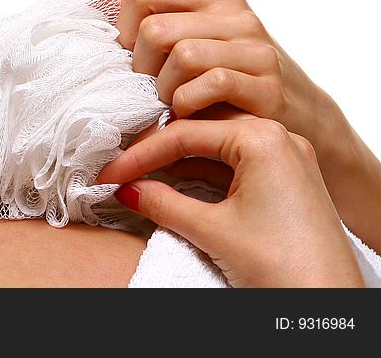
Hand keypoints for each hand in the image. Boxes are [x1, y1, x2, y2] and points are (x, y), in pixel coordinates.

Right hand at [97, 117, 364, 287]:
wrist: (330, 307)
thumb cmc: (286, 267)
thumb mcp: (211, 230)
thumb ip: (162, 203)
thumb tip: (127, 189)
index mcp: (262, 138)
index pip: (184, 134)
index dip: (140, 154)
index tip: (110, 173)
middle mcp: (278, 139)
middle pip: (200, 133)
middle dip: (158, 153)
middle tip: (122, 171)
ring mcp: (285, 160)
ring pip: (216, 149)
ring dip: (178, 164)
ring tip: (142, 178)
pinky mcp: (287, 182)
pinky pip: (235, 166)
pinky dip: (202, 175)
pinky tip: (175, 186)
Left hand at [116, 0, 327, 142]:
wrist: (298, 120)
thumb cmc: (229, 81)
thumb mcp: (193, 41)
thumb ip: (152, 21)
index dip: (125, 29)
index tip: (133, 58)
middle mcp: (236, 14)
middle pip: (155, 29)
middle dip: (142, 68)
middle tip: (151, 90)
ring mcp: (255, 48)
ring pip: (181, 55)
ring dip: (165, 90)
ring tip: (171, 104)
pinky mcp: (267, 84)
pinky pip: (209, 84)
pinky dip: (188, 104)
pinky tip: (190, 114)